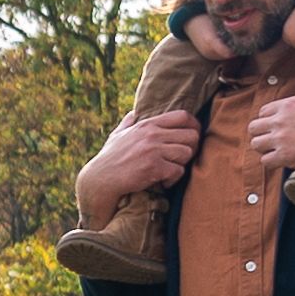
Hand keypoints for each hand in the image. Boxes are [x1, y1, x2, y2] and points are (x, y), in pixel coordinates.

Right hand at [77, 109, 201, 218]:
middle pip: (192, 135)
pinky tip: (162, 182)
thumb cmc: (109, 158)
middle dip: (191, 149)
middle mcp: (152, 134)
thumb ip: (129, 122)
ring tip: (169, 171)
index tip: (190, 138)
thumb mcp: (117, 135)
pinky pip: (178, 171)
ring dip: (181, 165)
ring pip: (187, 153)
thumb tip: (135, 113)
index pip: (183, 116)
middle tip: (181, 159)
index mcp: (147, 124)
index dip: (194, 126)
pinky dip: (173, 180)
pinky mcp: (154, 168)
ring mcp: (153, 151)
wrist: (100, 179)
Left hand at [251, 92, 294, 186]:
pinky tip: (282, 163)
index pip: (263, 111)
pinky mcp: (284, 155)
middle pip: (254, 127)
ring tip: (277, 154)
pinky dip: (272, 164)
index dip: (268, 122)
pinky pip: (265, 161)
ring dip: (265, 150)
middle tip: (271, 143)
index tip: (274, 130)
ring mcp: (281, 137)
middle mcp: (281, 119)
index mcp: (290, 104)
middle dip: (261, 135)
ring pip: (256, 144)